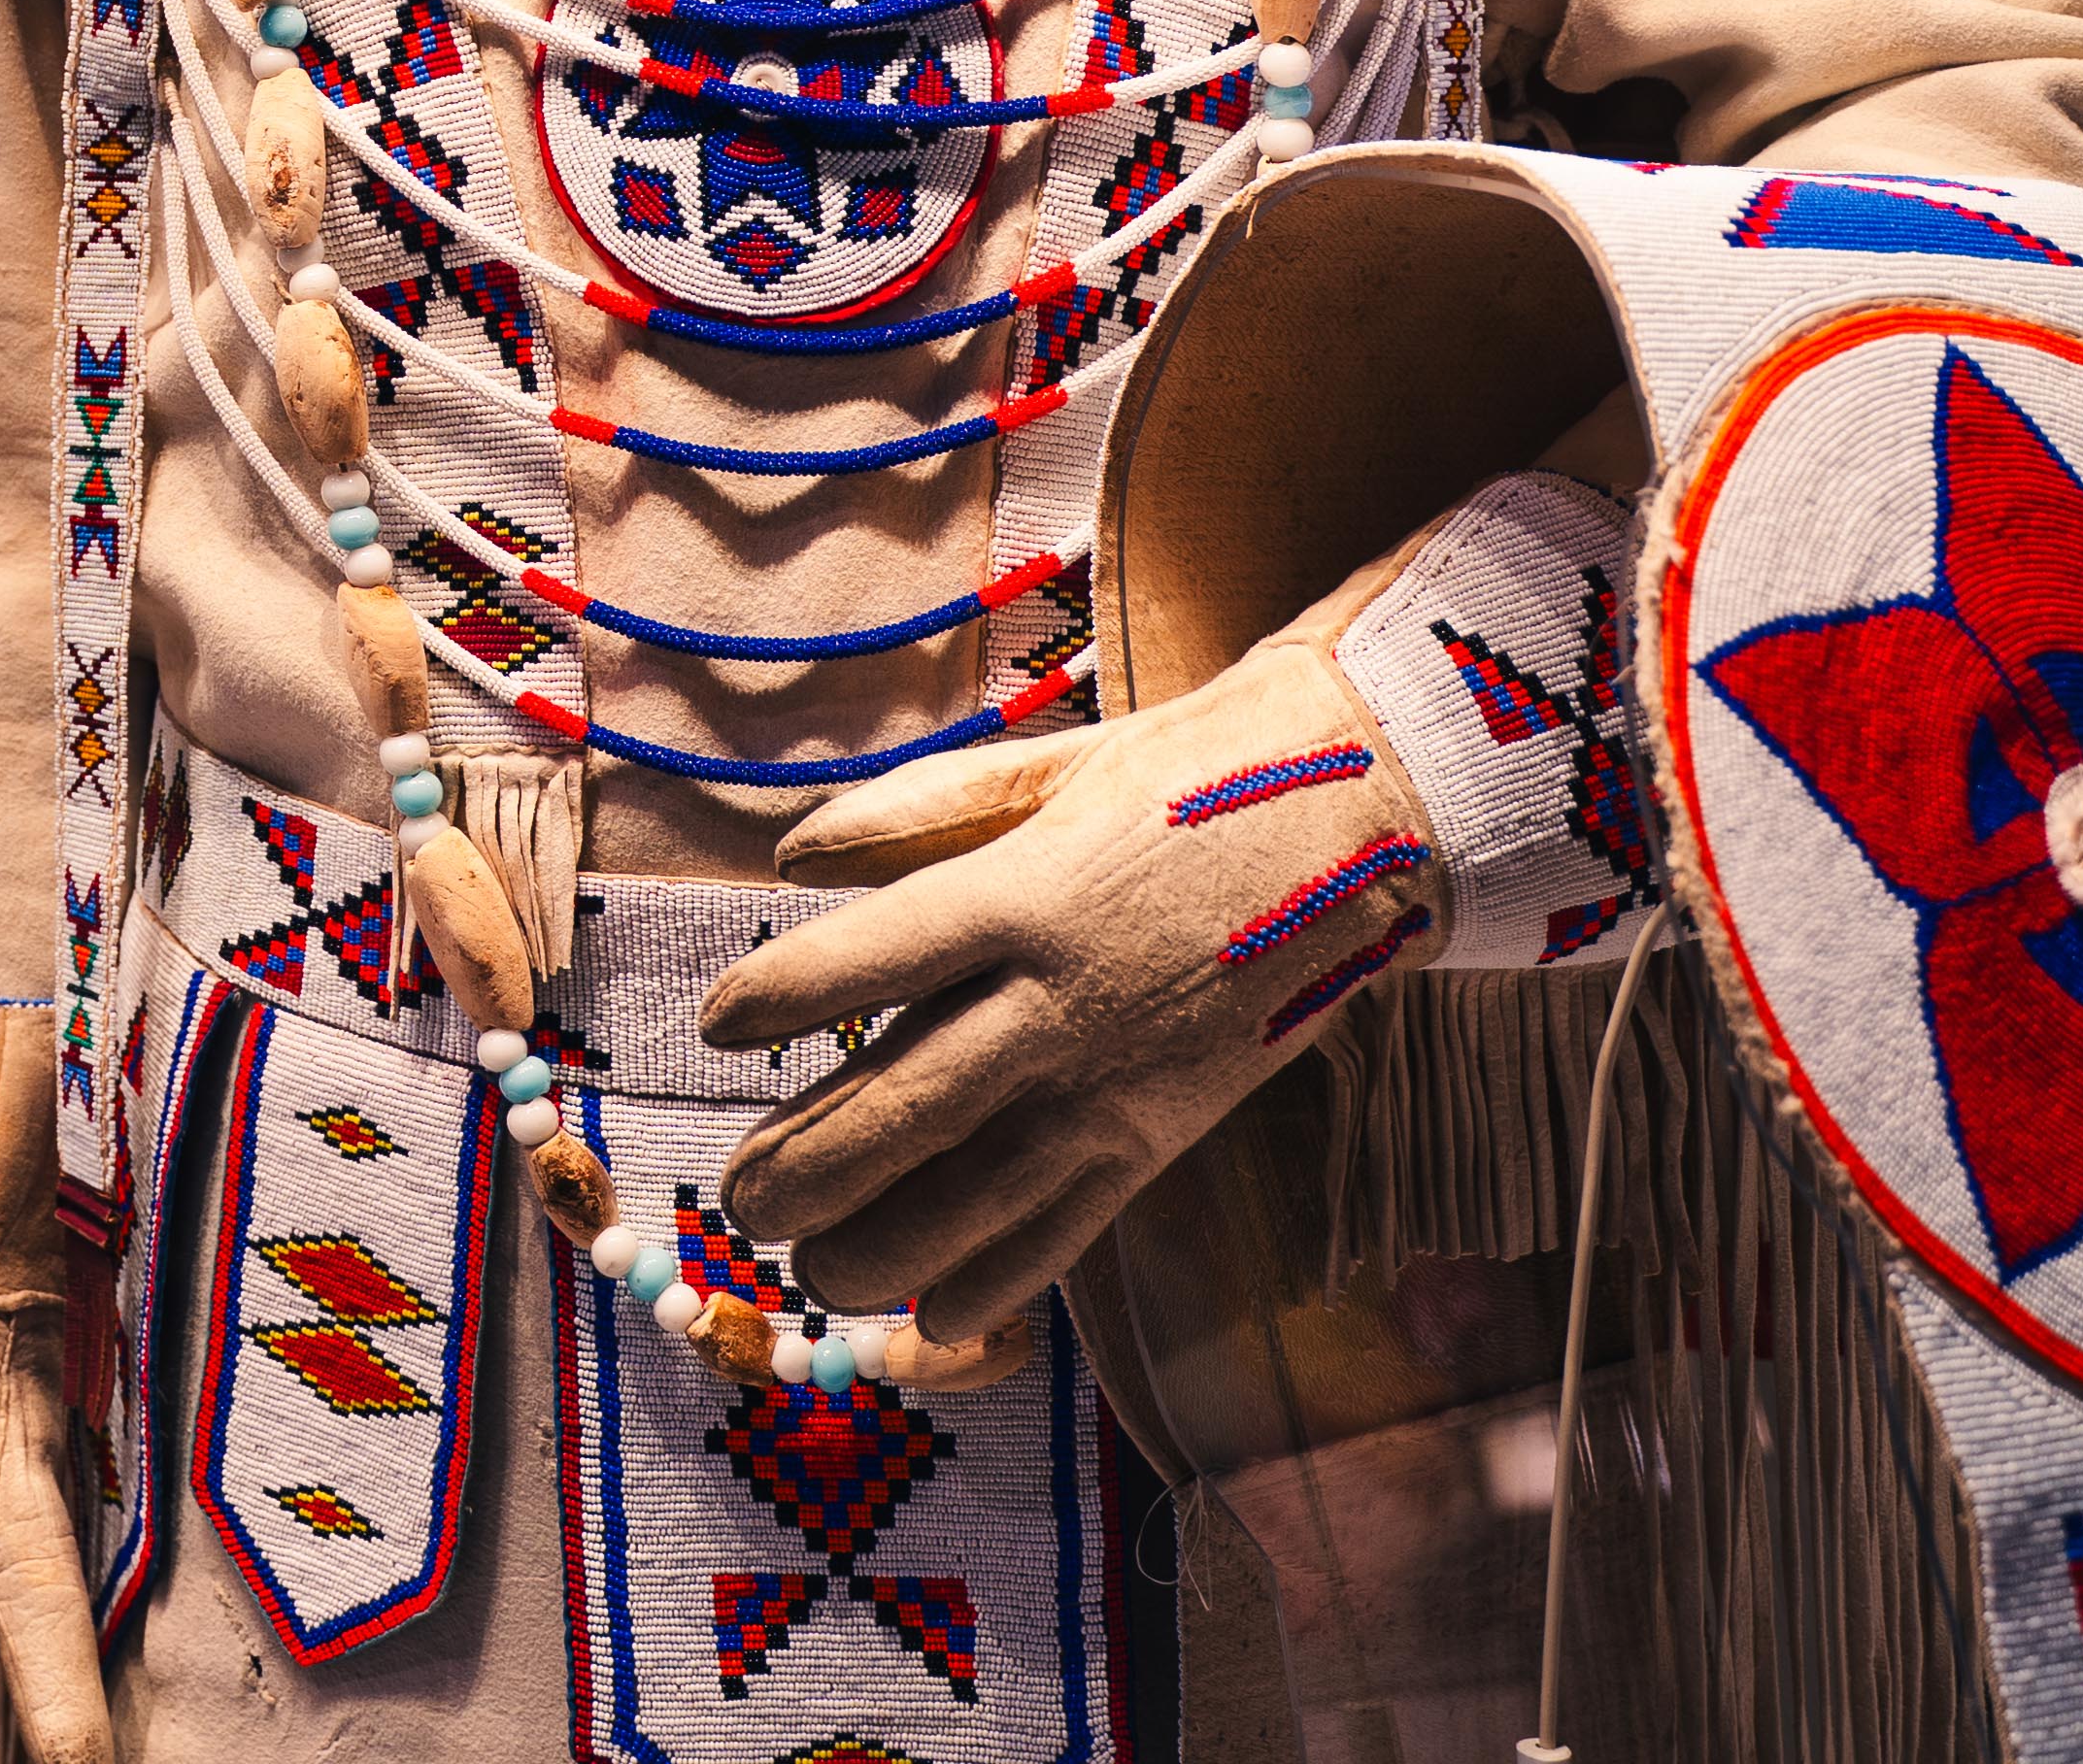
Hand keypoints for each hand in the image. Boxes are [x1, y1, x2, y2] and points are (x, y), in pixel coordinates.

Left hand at [688, 641, 1434, 1338]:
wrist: (1367, 823)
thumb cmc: (1189, 777)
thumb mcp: (1048, 763)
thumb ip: (912, 811)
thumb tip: (791, 862)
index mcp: (1030, 894)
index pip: (875, 958)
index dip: (783, 1000)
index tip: (715, 1026)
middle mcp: (1067, 1005)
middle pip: (912, 1105)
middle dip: (811, 1167)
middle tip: (738, 1201)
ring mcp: (1121, 1085)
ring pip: (982, 1197)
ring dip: (883, 1247)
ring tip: (808, 1266)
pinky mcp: (1166, 1137)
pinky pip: (1071, 1230)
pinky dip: (999, 1285)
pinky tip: (933, 1319)